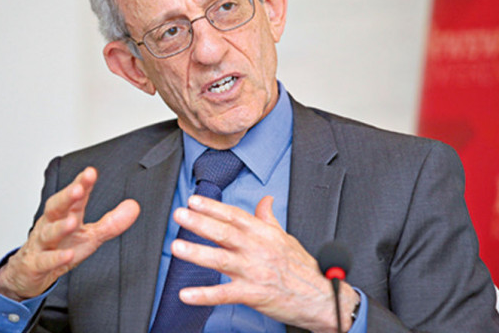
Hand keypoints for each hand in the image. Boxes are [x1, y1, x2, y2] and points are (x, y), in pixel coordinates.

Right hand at [0, 167, 139, 300]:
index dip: (82, 183)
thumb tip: (134, 207)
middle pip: (56, 207)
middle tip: (78, 189)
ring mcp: (42, 243)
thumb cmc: (61, 247)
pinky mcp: (36, 264)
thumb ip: (111, 222)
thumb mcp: (90, 235)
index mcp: (66, 214)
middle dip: (67, 197)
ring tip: (72, 222)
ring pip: (49, 232)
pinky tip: (66, 255)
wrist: (30, 270)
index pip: (74, 196)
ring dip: (60, 227)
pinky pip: (45, 260)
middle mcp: (51, 224)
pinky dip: (55, 258)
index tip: (91, 173)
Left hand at [170, 195, 358, 331]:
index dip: (213, 207)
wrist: (321, 298)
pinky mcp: (253, 295)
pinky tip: (186, 294)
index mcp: (264, 234)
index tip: (194, 200)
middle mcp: (257, 250)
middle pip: (225, 233)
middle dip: (200, 222)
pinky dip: (204, 295)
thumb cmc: (302, 268)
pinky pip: (225, 295)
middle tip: (180, 214)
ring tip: (177, 247)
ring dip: (198, 253)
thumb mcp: (286, 237)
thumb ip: (269, 219)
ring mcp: (254, 272)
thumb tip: (265, 200)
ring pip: (222, 260)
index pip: (235, 216)